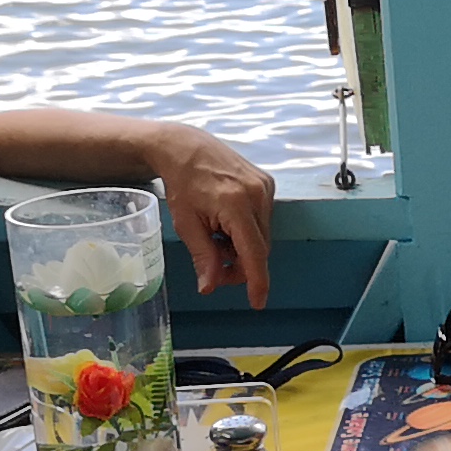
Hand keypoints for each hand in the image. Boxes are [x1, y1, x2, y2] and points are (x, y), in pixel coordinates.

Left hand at [146, 124, 276, 307]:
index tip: (257, 302)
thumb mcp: (186, 224)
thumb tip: (210, 287)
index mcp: (236, 204)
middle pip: (259, 248)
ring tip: (217, 237)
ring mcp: (266, 187)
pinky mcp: (267, 184)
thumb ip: (203, 257)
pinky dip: (246, 231)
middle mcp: (257, 194)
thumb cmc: (182, 183)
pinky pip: (263, 221)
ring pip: (262, 236)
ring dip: (243, 247)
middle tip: (215, 267)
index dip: (257, 281)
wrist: (186, 147)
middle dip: (240, 265)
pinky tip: (227, 223)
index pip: (254, 253)